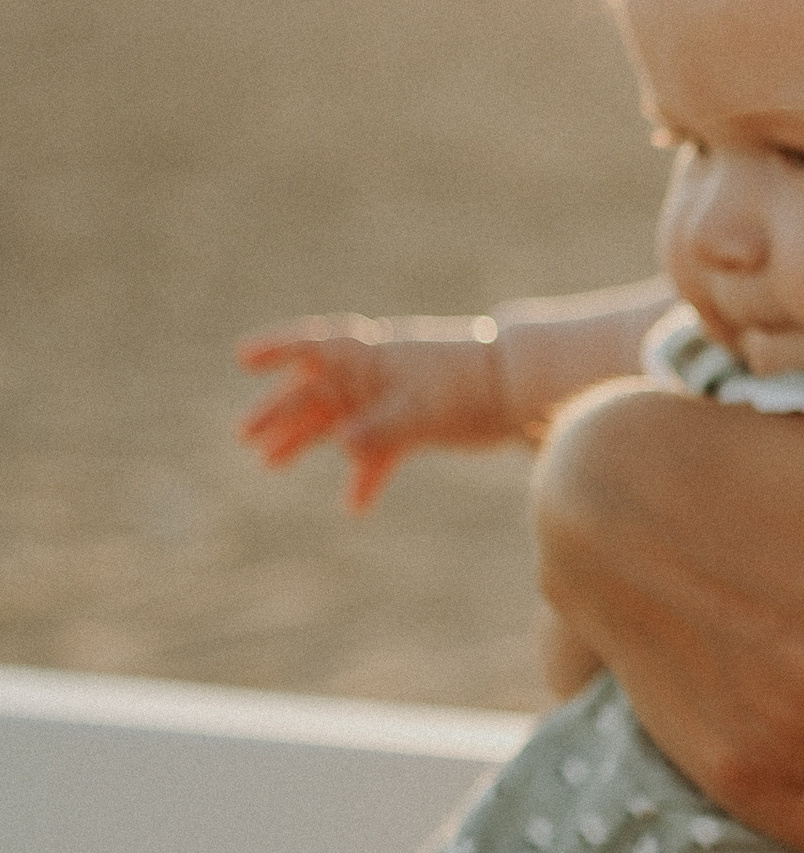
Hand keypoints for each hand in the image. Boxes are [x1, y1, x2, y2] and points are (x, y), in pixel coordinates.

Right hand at [236, 313, 510, 510]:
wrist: (513, 393)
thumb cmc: (463, 384)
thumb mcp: (417, 407)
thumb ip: (377, 426)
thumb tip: (342, 446)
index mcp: (369, 355)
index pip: (313, 346)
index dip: (276, 348)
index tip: (242, 358)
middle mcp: (370, 375)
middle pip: (313, 391)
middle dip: (279, 411)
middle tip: (246, 437)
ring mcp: (386, 401)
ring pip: (335, 421)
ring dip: (305, 440)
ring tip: (270, 463)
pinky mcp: (406, 428)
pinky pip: (373, 453)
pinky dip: (364, 476)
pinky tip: (353, 506)